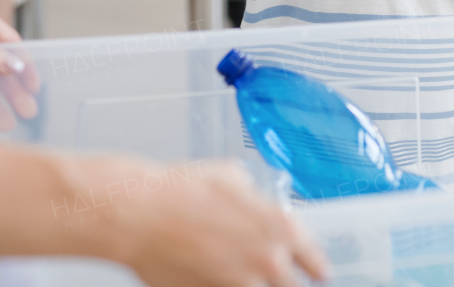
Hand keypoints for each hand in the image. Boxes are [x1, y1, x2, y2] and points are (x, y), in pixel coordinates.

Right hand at [76, 156, 330, 286]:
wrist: (138, 214)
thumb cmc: (178, 190)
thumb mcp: (230, 177)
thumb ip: (254, 196)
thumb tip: (256, 200)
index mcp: (280, 228)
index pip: (316, 263)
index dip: (315, 268)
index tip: (315, 273)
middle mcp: (268, 261)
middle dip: (287, 284)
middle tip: (277, 279)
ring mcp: (240, 286)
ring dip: (258, 286)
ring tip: (242, 276)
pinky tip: (217, 278)